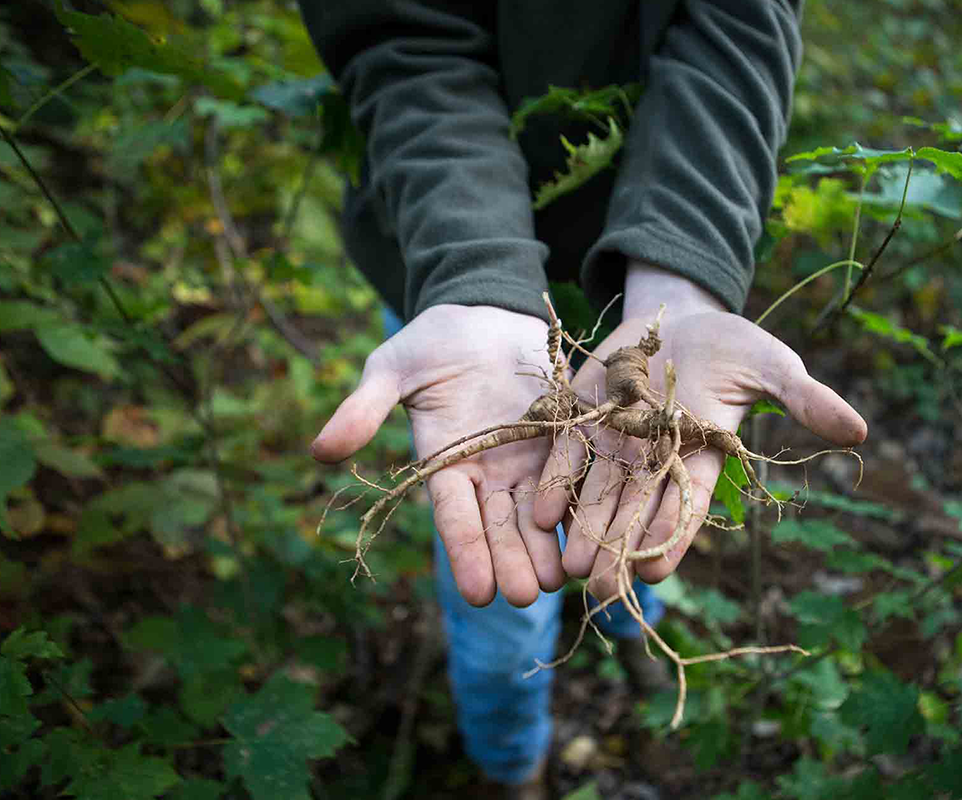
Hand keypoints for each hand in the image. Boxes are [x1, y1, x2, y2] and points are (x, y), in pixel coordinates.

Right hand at [311, 304, 565, 606]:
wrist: (484, 312)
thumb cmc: (430, 341)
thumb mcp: (391, 369)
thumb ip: (364, 408)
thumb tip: (319, 451)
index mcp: (446, 463)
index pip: (454, 517)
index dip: (467, 552)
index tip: (478, 593)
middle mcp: (489, 471)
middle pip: (501, 525)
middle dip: (513, 561)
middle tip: (527, 598)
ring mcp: (529, 458)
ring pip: (540, 512)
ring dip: (549, 547)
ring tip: (562, 581)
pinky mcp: (563, 436)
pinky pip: (576, 474)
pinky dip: (585, 504)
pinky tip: (599, 533)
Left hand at [534, 267, 866, 598]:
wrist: (678, 315)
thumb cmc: (735, 345)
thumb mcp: (772, 365)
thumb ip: (805, 399)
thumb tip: (859, 431)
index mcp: (703, 451)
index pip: (687, 501)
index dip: (672, 534)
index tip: (656, 568)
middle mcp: (657, 456)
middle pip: (636, 509)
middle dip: (618, 549)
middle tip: (601, 589)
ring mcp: (618, 439)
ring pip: (597, 492)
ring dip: (582, 529)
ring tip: (568, 566)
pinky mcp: (584, 416)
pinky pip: (567, 455)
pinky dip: (556, 482)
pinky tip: (541, 512)